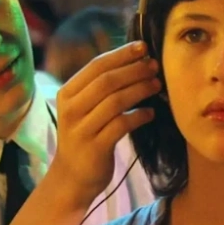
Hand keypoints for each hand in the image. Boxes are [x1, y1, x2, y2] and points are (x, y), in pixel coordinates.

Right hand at [50, 41, 159, 204]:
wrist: (72, 178)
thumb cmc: (85, 137)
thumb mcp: (84, 109)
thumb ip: (100, 88)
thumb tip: (134, 61)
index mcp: (67, 94)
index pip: (96, 66)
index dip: (121, 54)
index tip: (143, 47)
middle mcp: (71, 109)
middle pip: (107, 81)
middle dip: (134, 70)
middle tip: (155, 66)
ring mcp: (81, 129)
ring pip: (115, 101)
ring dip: (140, 90)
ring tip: (156, 85)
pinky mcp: (95, 147)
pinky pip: (122, 125)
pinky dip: (139, 116)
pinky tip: (150, 114)